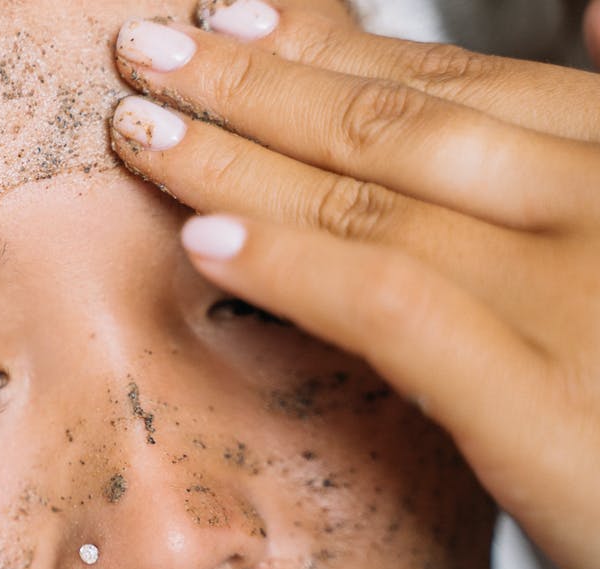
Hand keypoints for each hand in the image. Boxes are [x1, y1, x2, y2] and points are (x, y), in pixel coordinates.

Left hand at [108, 0, 599, 568]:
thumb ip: (570, 154)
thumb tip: (588, 18)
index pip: (449, 85)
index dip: (325, 48)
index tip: (235, 20)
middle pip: (394, 124)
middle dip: (254, 81)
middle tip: (150, 53)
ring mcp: (581, 295)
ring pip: (374, 198)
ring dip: (237, 155)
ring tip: (141, 129)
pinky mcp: (552, 401)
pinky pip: (394, 304)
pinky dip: (294, 264)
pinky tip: (208, 240)